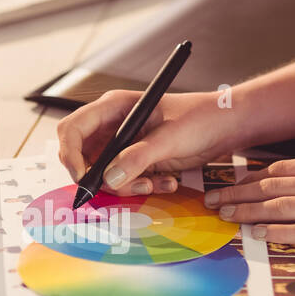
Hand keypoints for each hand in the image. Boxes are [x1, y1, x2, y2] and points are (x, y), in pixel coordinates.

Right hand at [57, 89, 237, 196]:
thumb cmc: (200, 118)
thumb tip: (109, 179)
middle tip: (121, 186)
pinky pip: (124, 181)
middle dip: (98, 177)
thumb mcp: (169, 138)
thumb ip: (139, 158)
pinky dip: (140, 187)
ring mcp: (123, 145)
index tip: (83, 178)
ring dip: (125, 186)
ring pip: (103, 175)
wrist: (224, 126)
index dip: (70, 154)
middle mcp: (112, 126)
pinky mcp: (136, 161)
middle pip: (81, 156)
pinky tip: (166, 181)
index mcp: (114, 108)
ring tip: (155, 183)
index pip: (73, 129)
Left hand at [209, 154, 294, 275]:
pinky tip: (258, 237)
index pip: (285, 168)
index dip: (253, 177)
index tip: (233, 184)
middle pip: (275, 185)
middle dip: (241, 193)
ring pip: (283, 206)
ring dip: (250, 212)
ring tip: (227, 217)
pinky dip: (278, 233)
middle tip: (216, 201)